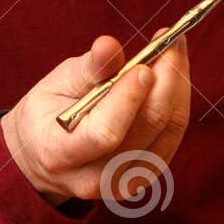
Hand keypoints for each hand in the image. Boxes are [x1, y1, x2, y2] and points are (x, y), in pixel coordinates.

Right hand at [1, 32, 190, 205]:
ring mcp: (124, 182)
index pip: (105, 132)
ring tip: (173, 50)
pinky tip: (173, 75)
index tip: (145, 64)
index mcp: (61, 154)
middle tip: (170, 41)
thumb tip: (109, 45)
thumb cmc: (48, 114)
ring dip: (178, 85)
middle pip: (147, 128)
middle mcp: (96, 177)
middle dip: (165, 79)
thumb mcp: (56, 86)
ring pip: (169, 130)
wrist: (45, 157)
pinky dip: (178, 101)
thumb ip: (87, 69)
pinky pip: (173, 135)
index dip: (129, 97)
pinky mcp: (145, 177)